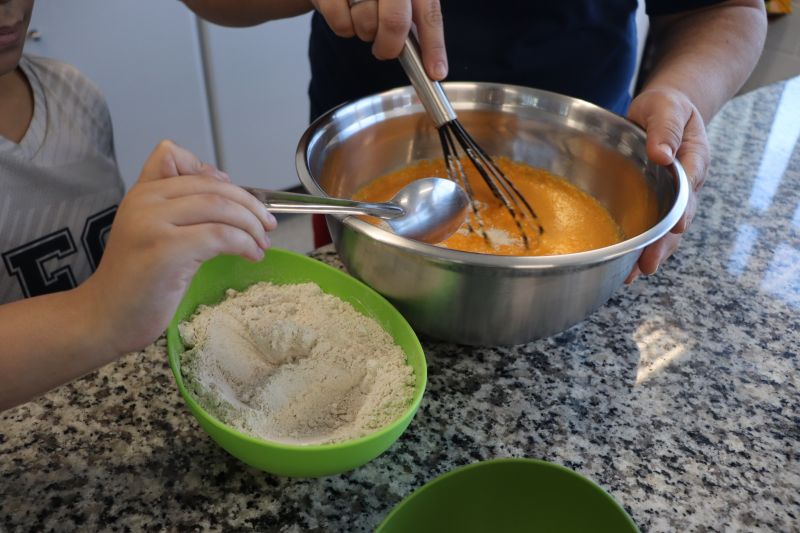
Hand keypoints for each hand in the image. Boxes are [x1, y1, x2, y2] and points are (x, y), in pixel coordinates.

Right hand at [80, 140, 276, 354]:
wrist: (105, 317)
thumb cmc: (135, 281)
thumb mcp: (152, 231)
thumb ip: (178, 207)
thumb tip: (222, 184)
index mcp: (141, 193)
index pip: (179, 158)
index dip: (214, 173)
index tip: (236, 197)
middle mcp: (144, 201)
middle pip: (212, 186)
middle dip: (249, 204)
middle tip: (267, 224)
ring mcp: (153, 224)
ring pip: (221, 208)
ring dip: (252, 225)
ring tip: (262, 243)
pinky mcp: (167, 250)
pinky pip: (221, 236)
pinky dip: (245, 244)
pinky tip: (252, 255)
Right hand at [311, 0, 447, 78]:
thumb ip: (412, 18)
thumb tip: (429, 61)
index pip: (429, 15)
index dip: (433, 47)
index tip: (436, 72)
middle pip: (395, 23)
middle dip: (389, 46)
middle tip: (384, 50)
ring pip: (366, 23)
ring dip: (364, 31)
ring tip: (362, 17)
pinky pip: (341, 23)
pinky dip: (343, 27)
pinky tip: (345, 12)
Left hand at [625, 87, 709, 282]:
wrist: (661, 112)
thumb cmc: (666, 107)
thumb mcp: (667, 107)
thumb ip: (665, 128)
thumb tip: (661, 154)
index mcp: (692, 160)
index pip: (689, 188)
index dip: (682, 210)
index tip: (677, 228)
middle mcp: (683, 185)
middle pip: (677, 219)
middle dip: (663, 244)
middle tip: (648, 264)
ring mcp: (667, 197)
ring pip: (663, 231)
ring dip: (649, 253)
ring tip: (632, 275)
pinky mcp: (650, 203)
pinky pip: (647, 227)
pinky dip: (636, 247)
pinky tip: (621, 266)